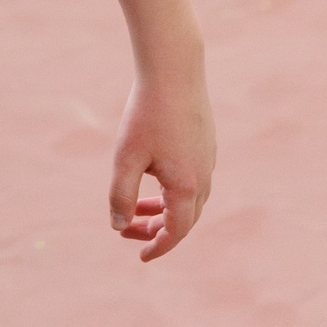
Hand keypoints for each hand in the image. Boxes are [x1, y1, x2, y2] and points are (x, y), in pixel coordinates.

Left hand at [108, 70, 214, 262]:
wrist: (174, 70)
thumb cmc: (146, 114)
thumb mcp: (126, 158)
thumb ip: (121, 195)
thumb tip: (118, 226)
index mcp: (186, 186)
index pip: (175, 232)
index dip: (158, 247)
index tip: (141, 256)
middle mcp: (203, 176)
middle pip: (184, 218)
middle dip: (156, 229)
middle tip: (127, 232)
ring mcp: (208, 159)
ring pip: (188, 198)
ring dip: (163, 209)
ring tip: (137, 209)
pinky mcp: (206, 143)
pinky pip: (191, 178)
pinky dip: (172, 189)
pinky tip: (153, 176)